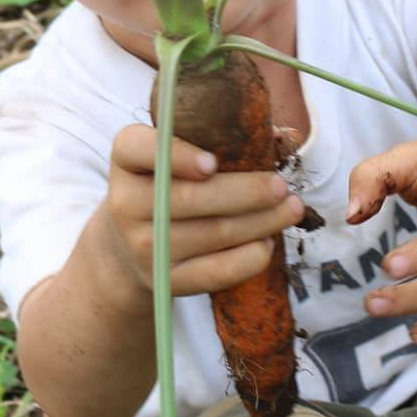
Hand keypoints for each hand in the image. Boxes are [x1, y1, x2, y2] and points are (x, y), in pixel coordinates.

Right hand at [99, 124, 304, 301]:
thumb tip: (277, 136)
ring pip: (214, 233)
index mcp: (125, 160)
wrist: (125, 248)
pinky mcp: (164, 280)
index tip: (213, 163)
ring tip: (291, 209)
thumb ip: (209, 138)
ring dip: (261, 222)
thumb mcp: (167, 156)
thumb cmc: (164, 185)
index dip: (177, 157)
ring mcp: (144, 246)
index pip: (138, 149)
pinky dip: (248, 258)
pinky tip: (267, 243)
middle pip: (191, 198)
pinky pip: (215, 272)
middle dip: (246, 192)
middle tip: (281, 186)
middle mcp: (125, 203)